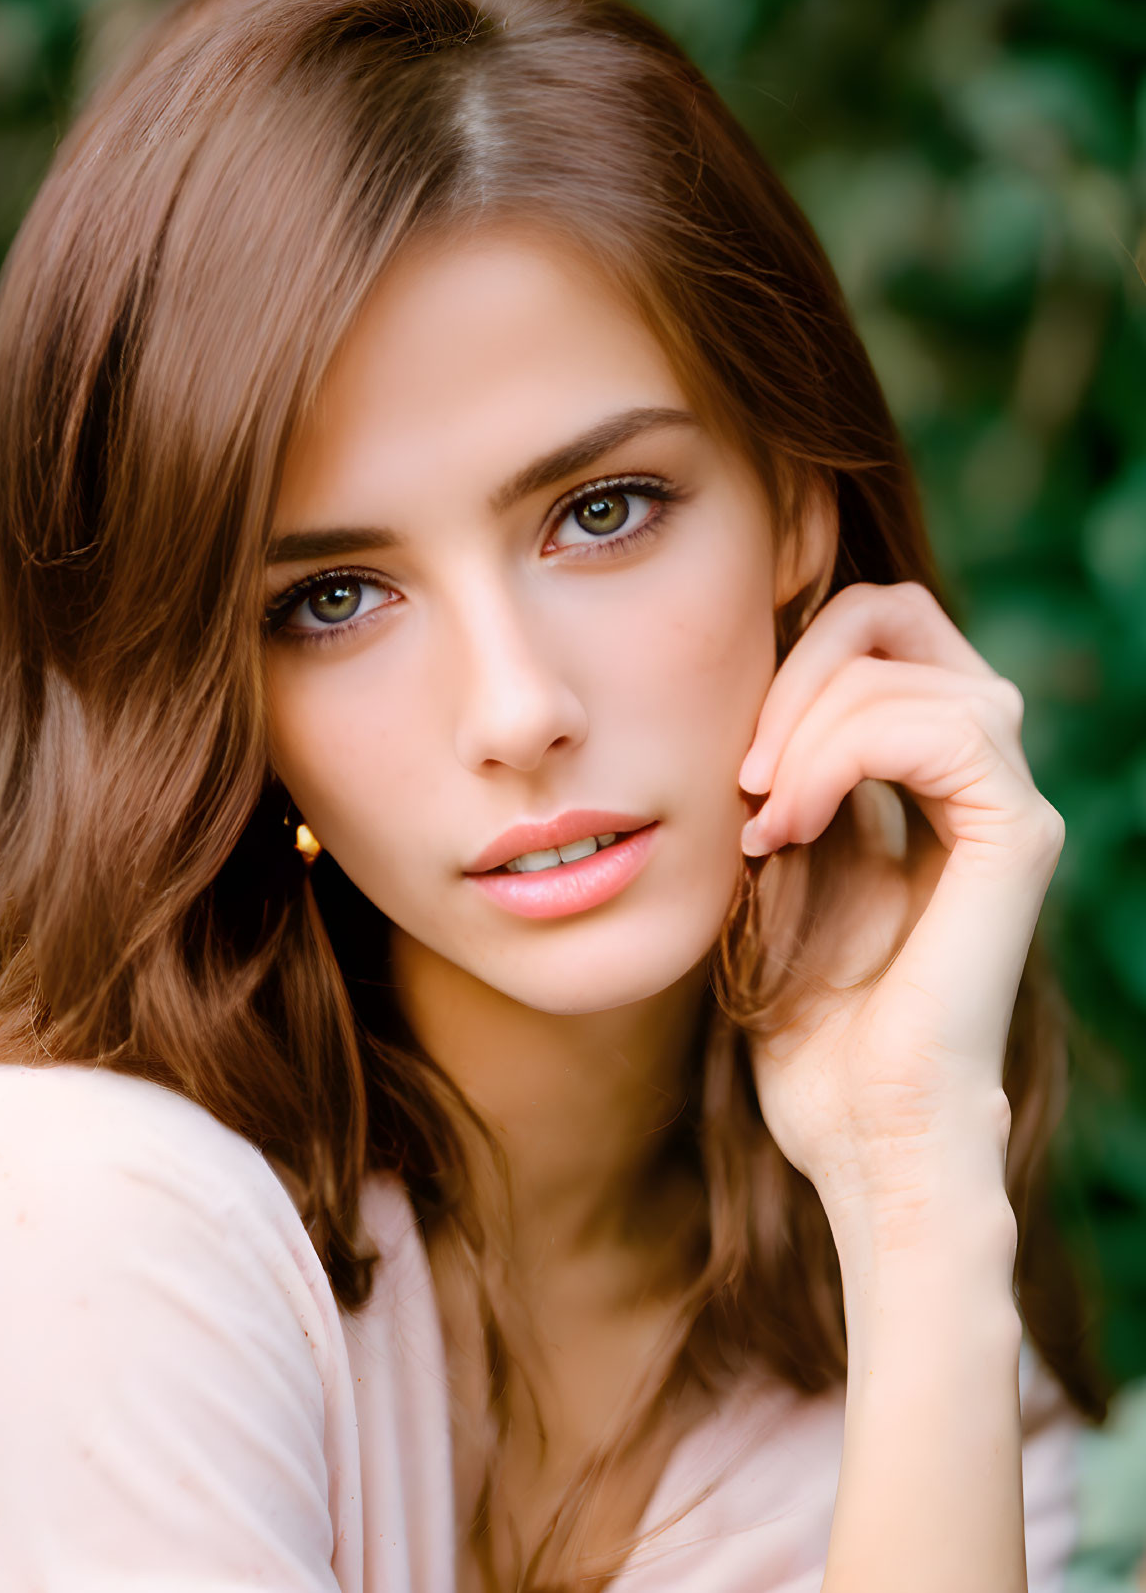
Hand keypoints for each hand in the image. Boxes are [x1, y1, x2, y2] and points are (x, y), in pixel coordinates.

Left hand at [736, 581, 1063, 1220]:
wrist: (864, 1135)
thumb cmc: (813, 1026)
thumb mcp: (783, 871)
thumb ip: (793, 778)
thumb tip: (755, 700)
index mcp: (932, 778)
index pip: (881, 635)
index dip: (796, 660)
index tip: (735, 764)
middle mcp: (982, 778)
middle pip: (899, 618)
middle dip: (797, 668)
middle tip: (742, 771)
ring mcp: (1010, 805)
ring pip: (910, 671)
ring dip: (807, 725)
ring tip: (761, 818)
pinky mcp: (1018, 840)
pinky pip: (941, 729)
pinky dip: (842, 756)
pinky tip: (789, 822)